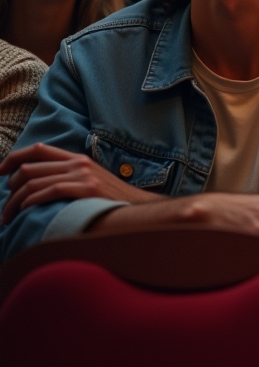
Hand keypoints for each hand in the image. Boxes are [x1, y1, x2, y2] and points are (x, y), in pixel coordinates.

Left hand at [0, 143, 162, 223]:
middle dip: (9, 188)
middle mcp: (78, 163)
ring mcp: (83, 175)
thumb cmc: (111, 201)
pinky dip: (32, 200)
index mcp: (77, 158)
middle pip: (29, 168)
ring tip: (8, 217)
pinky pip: (49, 191)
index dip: (13, 159)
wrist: (138, 208)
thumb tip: (37, 184)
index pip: (38, 150)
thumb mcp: (90, 181)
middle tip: (5, 207)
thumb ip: (68, 177)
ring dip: (14, 202)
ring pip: (33, 182)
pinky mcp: (86, 189)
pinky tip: (25, 210)